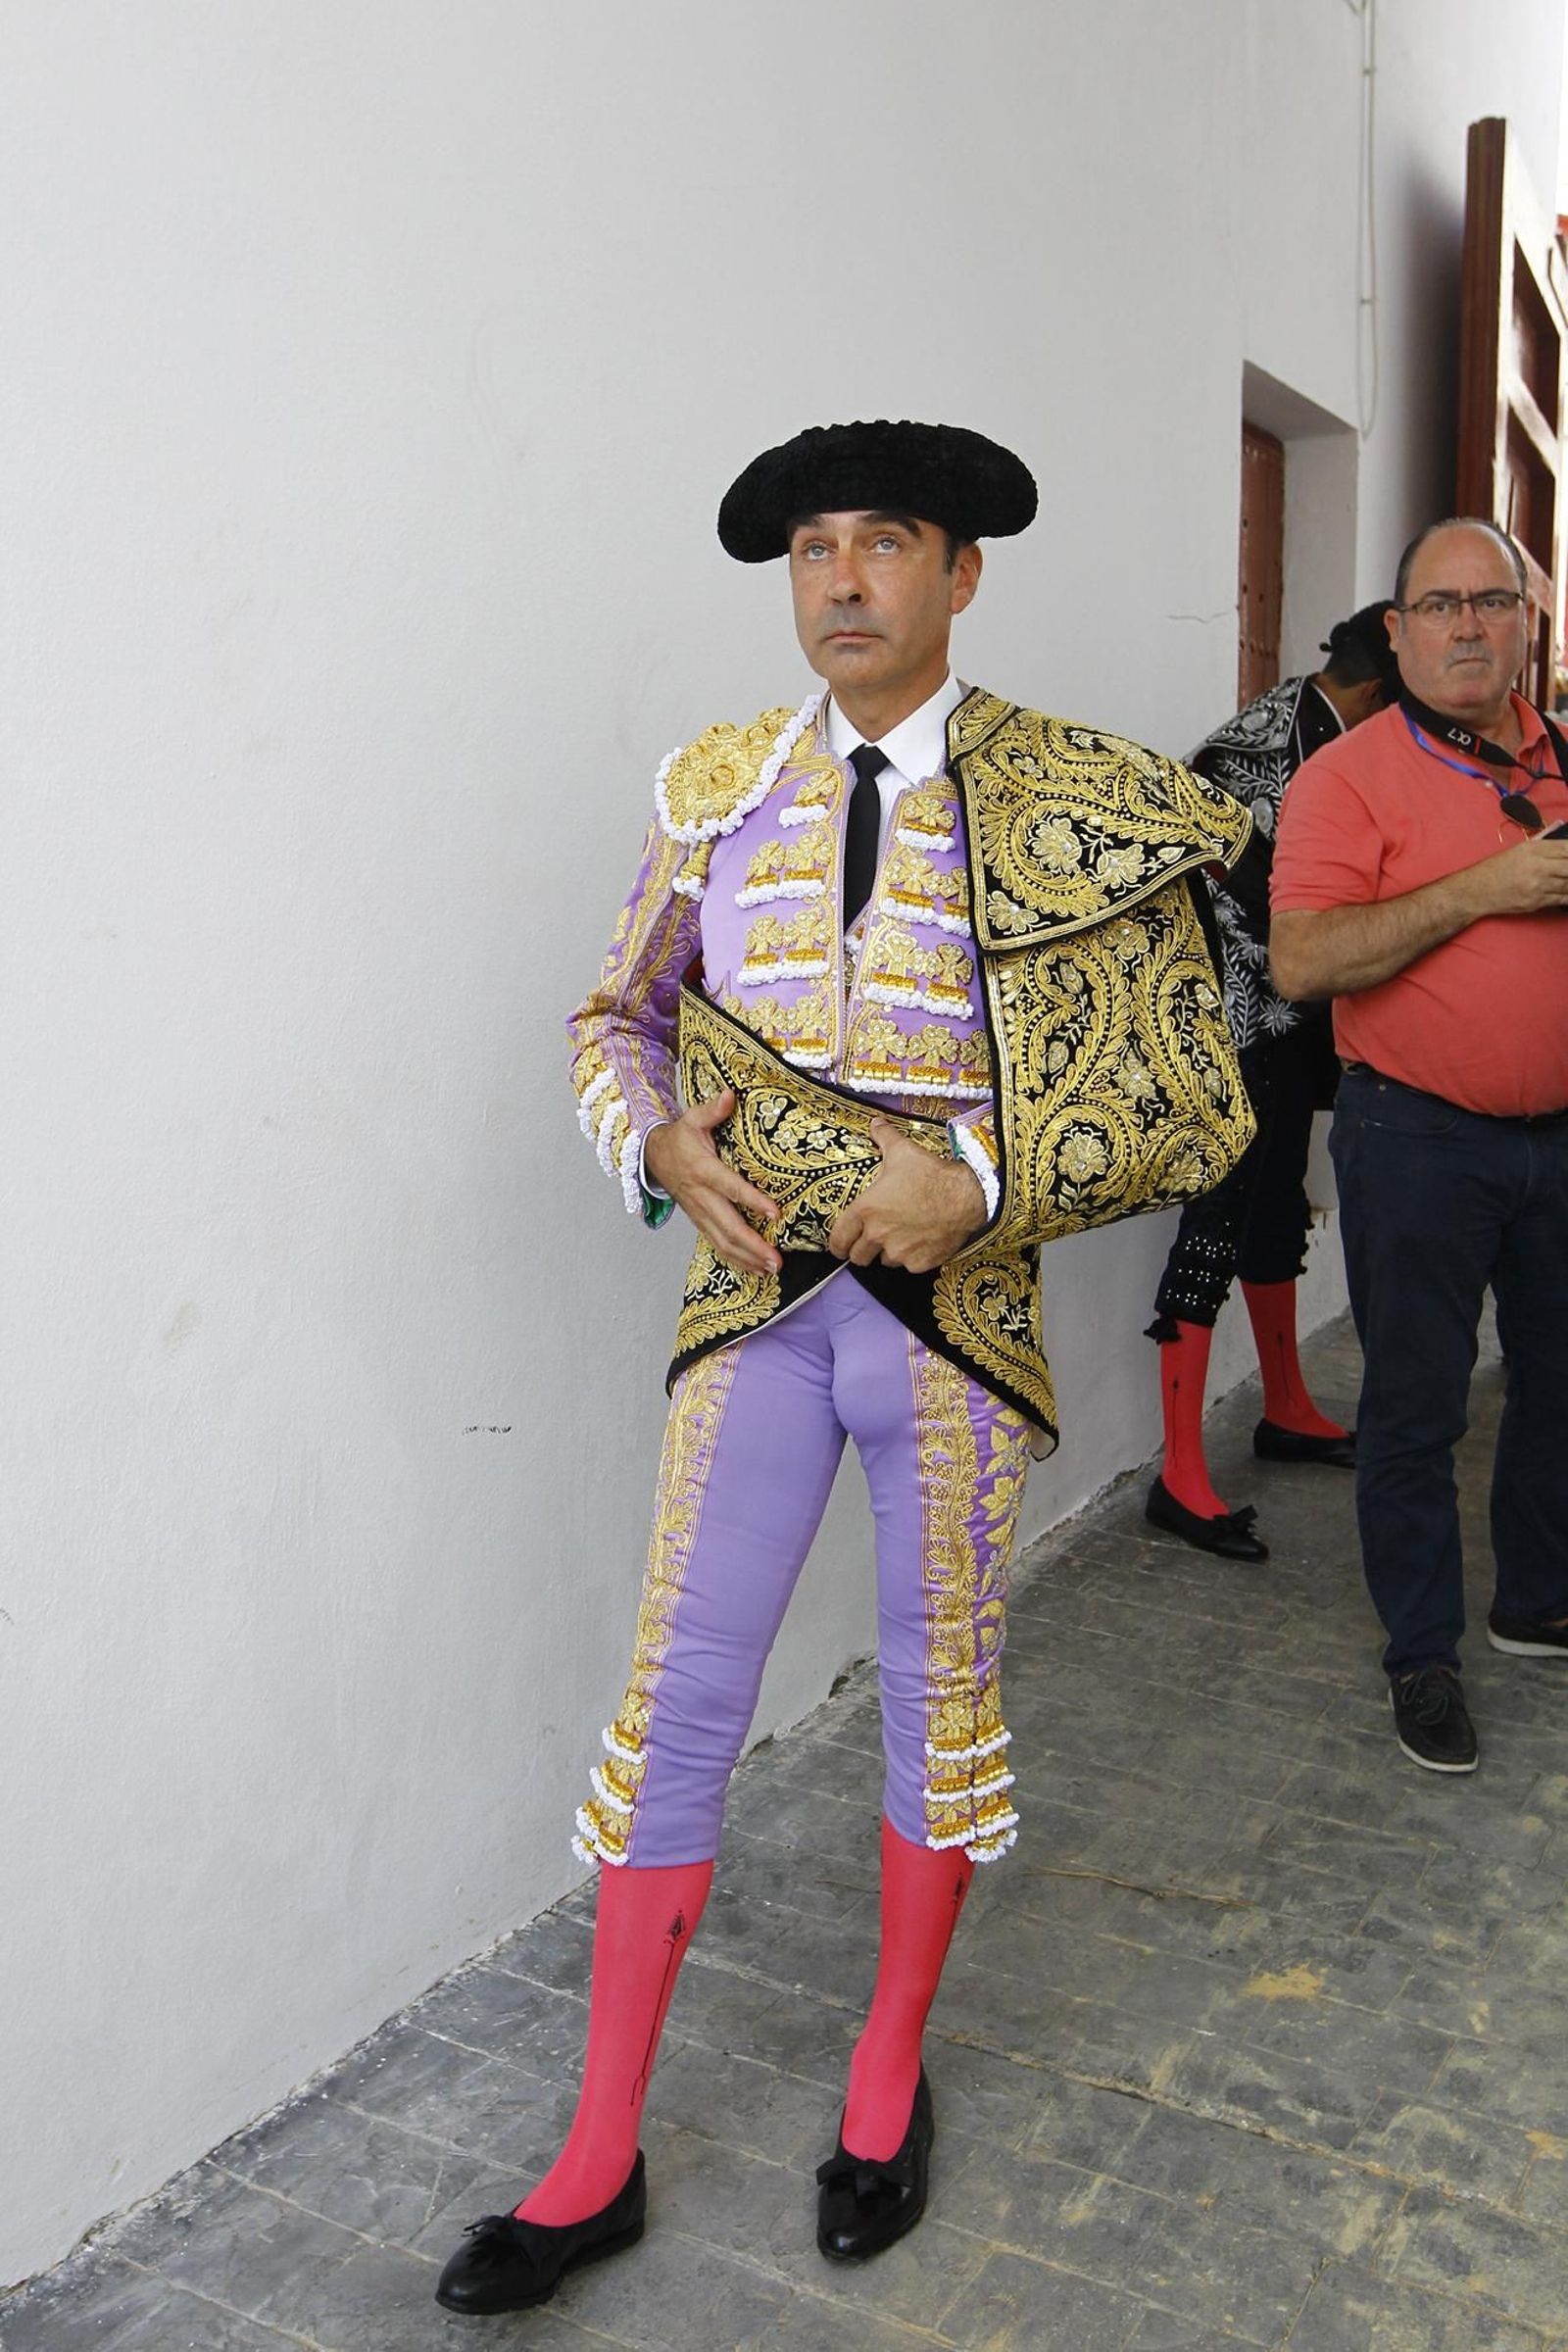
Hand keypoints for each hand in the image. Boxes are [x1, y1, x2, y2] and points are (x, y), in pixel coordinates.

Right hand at [643, 1090, 782, 1276]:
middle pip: (728, 1226)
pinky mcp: (699, 1222)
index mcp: (703, 1170)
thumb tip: (730, 1095)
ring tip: (772, 1269)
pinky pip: (717, 1245)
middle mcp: (701, 1196)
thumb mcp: (693, 1118)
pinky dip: (736, 1260)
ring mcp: (699, 1213)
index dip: (752, 1201)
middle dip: (753, 1245)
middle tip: (776, 1259)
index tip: (775, 1213)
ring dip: (747, 1259)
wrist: (653, 1157)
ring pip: (723, 1242)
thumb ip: (712, 1109)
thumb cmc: (679, 1138)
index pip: (730, 1188)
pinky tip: (756, 1269)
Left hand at [826, 1119, 986, 1273]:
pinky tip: (921, 1241)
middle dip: (862, 1250)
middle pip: (858, 1257)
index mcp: (867, 1210)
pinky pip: (909, 1266)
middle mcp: (878, 1235)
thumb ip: (884, 1137)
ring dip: (888, 1252)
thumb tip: (875, 1123)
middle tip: (871, 1240)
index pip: (838, 1240)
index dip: (837, 1244)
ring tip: (900, 1236)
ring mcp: (899, 1252)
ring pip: (884, 1261)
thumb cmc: (932, 1174)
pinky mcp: (919, 1264)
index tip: (841, 1244)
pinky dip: (912, 1258)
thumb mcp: (903, 1151)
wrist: (967, 1195)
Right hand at [1465, 834, 1567, 917]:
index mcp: (1533, 849)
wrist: (1477, 891)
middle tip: (1567, 870)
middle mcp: (1537, 867)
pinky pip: (1563, 899)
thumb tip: (1563, 835)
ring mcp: (1538, 886)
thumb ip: (1544, 842)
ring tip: (1565, 878)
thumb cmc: (1497, 868)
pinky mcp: (1537, 902)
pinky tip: (1566, 890)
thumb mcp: (1520, 849)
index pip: (1567, 848)